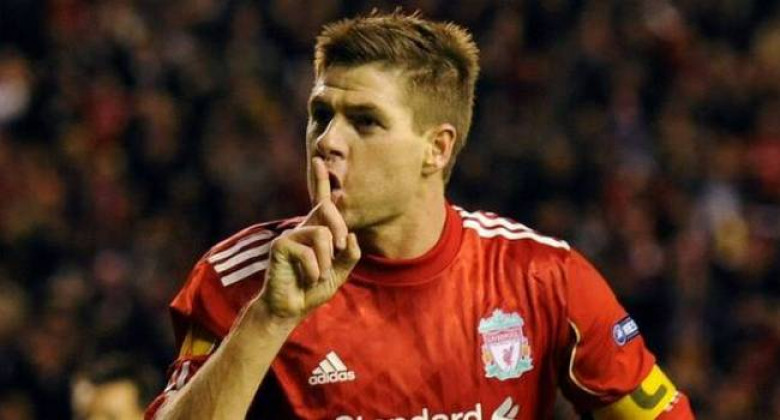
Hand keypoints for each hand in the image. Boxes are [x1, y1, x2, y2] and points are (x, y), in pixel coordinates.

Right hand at [259, 157, 360, 320]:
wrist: (290, 309)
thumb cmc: (313, 289)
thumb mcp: (340, 273)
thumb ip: (349, 255)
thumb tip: (350, 235)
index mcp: (318, 231)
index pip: (321, 202)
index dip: (320, 180)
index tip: (319, 159)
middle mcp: (303, 228)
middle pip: (326, 208)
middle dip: (339, 227)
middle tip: (339, 249)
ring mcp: (290, 235)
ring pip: (322, 234)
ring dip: (326, 261)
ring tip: (319, 275)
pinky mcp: (280, 246)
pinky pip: (308, 252)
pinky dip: (314, 270)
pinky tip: (307, 279)